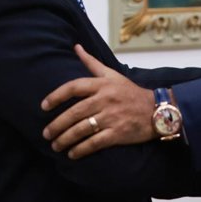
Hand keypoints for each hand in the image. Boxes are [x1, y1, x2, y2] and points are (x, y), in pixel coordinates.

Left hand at [41, 44, 154, 158]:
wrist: (157, 110)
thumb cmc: (131, 92)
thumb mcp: (112, 74)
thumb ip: (91, 63)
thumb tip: (76, 47)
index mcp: (102, 84)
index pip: (74, 87)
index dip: (56, 96)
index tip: (43, 106)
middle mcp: (105, 99)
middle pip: (75, 112)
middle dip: (57, 125)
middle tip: (46, 134)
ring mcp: (112, 117)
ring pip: (82, 129)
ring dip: (65, 139)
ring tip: (56, 146)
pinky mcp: (118, 133)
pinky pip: (94, 143)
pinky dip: (81, 150)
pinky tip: (72, 154)